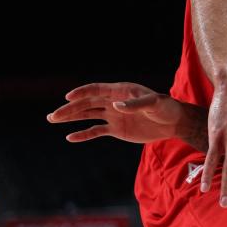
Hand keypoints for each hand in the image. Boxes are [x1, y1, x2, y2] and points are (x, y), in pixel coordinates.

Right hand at [47, 82, 182, 143]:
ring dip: (71, 117)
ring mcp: (113, 115)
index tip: (68, 97)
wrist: (173, 122)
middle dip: (70, 108)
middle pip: (87, 103)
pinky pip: (96, 130)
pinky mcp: (116, 128)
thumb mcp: (154, 104)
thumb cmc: (165, 108)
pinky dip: (84, 134)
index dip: (82, 92)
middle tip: (53, 115)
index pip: (97, 90)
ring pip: (88, 115)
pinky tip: (70, 137)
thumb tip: (116, 105)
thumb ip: (135, 105)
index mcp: (121, 91)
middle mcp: (114, 101)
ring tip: (53, 119)